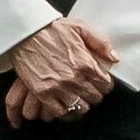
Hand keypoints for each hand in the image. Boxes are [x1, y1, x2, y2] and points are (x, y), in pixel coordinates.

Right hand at [3, 17, 120, 125]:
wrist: (25, 33)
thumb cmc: (52, 29)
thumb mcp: (81, 27)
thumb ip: (101, 43)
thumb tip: (114, 58)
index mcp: (85, 63)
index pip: (106, 85)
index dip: (104, 84)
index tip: (99, 82)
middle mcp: (74, 78)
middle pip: (95, 98)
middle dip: (94, 94)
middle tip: (89, 89)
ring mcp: (58, 87)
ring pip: (80, 108)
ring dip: (81, 104)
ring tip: (78, 98)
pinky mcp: (43, 93)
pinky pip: (60, 112)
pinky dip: (64, 111)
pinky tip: (65, 104)